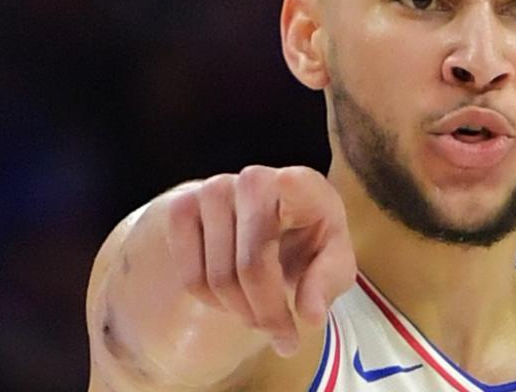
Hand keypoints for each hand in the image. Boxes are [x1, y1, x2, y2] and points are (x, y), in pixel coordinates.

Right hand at [164, 165, 355, 356]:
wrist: (270, 219)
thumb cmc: (308, 239)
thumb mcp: (334, 260)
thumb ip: (328, 281)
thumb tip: (310, 315)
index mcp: (301, 183)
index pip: (292, 185)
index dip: (288, 194)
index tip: (290, 218)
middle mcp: (253, 179)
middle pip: (251, 265)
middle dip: (267, 313)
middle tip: (282, 337)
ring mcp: (212, 190)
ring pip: (218, 278)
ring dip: (241, 313)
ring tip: (261, 317)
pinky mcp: (182, 208)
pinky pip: (191, 278)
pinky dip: (213, 303)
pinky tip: (233, 300)